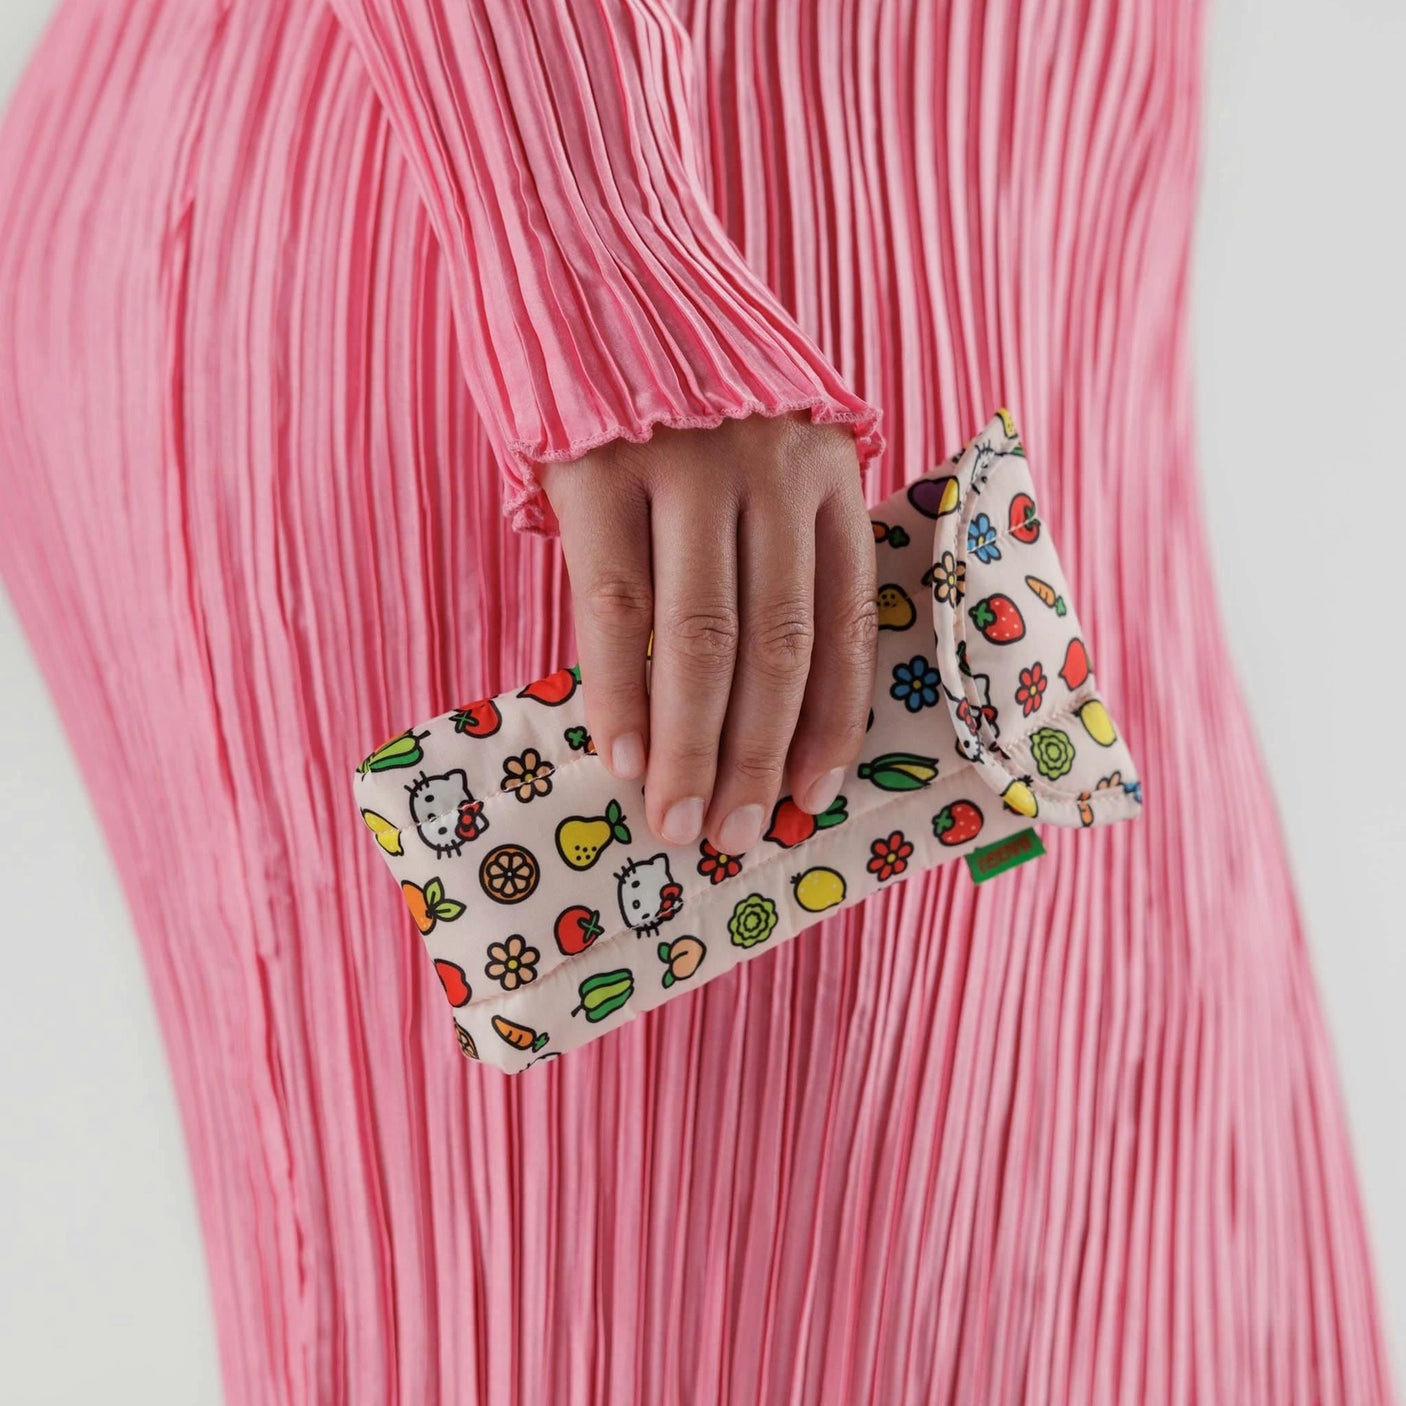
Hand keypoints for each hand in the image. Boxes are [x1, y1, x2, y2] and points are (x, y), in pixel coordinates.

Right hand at [538, 411, 878, 856]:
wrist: (593, 254)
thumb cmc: (678, 372)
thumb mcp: (760, 437)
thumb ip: (768, 535)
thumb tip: (740, 687)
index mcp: (828, 471)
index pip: (842, 623)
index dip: (832, 723)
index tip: (809, 799)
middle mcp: (772, 470)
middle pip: (776, 646)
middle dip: (758, 756)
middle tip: (735, 836)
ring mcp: (687, 466)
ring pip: (700, 639)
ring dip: (692, 747)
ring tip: (679, 821)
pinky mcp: (600, 467)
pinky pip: (612, 606)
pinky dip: (619, 692)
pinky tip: (622, 754)